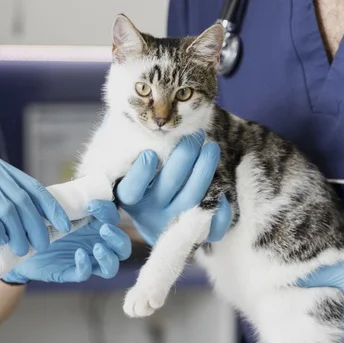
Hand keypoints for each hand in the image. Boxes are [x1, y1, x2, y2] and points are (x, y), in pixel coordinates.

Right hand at [0, 153, 70, 255]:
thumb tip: (27, 213)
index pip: (33, 186)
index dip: (51, 207)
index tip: (63, 224)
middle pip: (23, 201)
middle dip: (37, 225)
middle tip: (43, 244)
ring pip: (8, 210)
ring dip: (19, 233)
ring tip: (24, 249)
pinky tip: (2, 241)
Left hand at [3, 200, 131, 283]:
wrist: (17, 242)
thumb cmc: (38, 220)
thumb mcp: (50, 206)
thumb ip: (65, 198)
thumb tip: (78, 184)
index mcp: (93, 224)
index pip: (112, 218)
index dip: (107, 211)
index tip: (91, 205)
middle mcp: (95, 242)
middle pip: (122, 245)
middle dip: (117, 237)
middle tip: (103, 229)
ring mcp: (86, 260)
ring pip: (112, 265)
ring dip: (109, 256)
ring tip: (97, 247)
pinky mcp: (72, 272)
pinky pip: (87, 273)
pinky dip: (86, 265)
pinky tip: (78, 255)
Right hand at [115, 130, 231, 245]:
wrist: (158, 209)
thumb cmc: (143, 171)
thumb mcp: (127, 156)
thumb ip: (124, 136)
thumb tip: (121, 109)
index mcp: (129, 195)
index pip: (131, 190)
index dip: (141, 174)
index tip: (150, 154)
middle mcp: (150, 211)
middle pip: (168, 187)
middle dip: (184, 158)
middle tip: (194, 137)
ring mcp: (173, 221)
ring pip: (192, 199)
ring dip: (204, 171)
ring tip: (211, 148)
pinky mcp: (195, 231)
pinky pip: (213, 226)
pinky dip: (221, 208)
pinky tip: (222, 185)